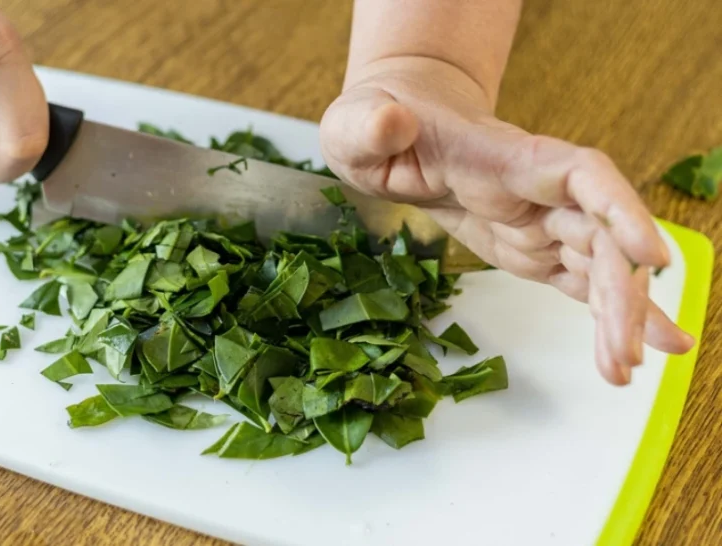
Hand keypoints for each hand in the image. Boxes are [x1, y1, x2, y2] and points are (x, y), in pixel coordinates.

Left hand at [320, 56, 694, 384]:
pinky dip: (599, 316)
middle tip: (624, 357)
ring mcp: (537, 220)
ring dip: (616, 316)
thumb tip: (390, 123)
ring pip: (595, 265)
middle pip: (597, 236)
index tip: (649, 255)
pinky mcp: (529, 247)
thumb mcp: (355, 123)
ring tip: (626, 371)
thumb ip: (369, 125)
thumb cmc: (376, 123)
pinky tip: (620, 355)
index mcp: (501, 157)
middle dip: (618, 294)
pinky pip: (575, 281)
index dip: (620, 210)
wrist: (394, 127)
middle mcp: (535, 189)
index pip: (578, 174)